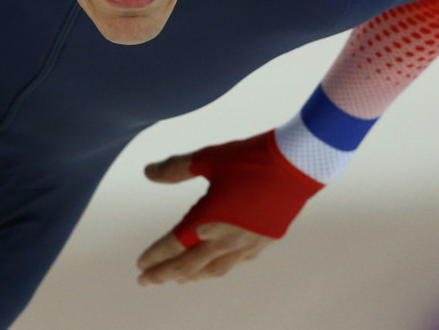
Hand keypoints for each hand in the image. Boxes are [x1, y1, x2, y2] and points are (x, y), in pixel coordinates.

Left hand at [136, 152, 273, 284]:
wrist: (298, 164)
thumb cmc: (250, 158)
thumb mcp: (207, 158)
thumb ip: (175, 168)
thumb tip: (147, 172)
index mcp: (208, 219)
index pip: (173, 244)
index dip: (155, 255)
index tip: (140, 264)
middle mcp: (225, 238)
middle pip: (189, 265)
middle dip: (164, 274)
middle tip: (145, 281)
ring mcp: (247, 243)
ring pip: (213, 269)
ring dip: (192, 275)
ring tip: (177, 279)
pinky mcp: (264, 241)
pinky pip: (236, 263)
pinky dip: (219, 267)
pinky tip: (215, 266)